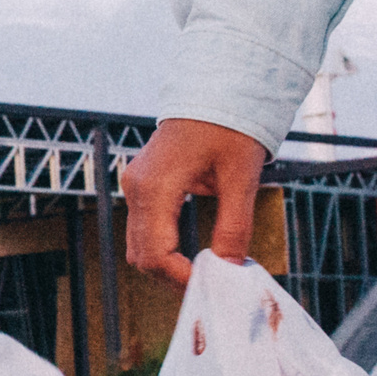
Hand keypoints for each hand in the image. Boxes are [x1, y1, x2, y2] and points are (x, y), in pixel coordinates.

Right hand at [119, 118, 268, 287]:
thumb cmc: (230, 127)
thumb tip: (231, 269)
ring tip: (205, 273)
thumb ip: (234, 227)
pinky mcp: (143, 185)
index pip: (155, 254)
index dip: (181, 279)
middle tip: (212, 286)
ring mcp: (135, 186)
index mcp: (155, 188)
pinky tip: (193, 254)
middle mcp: (136, 189)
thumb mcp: (241, 179)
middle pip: (141, 256)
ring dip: (167, 265)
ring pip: (139, 246)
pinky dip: (164, 248)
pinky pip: (145, 229)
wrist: (216, 89)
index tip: (215, 286)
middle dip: (173, 278)